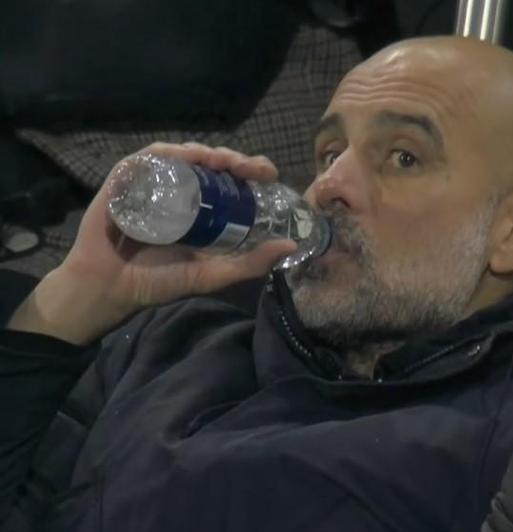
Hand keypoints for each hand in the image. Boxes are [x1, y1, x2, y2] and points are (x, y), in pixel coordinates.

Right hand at [7, 143, 295, 343]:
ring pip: (185, 155)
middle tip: (248, 168)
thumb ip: (250, 265)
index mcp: (206, 211)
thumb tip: (290, 247)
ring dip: (206, 152)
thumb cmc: (158, 281)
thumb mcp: (212, 275)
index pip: (234, 181)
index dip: (252, 170)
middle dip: (234, 159)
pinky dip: (170, 153)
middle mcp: (184, 192)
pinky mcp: (129, 178)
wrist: (111, 287)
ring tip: (221, 161)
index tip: (267, 174)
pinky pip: (150, 158)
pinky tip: (186, 157)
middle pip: (213, 163)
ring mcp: (156, 183)